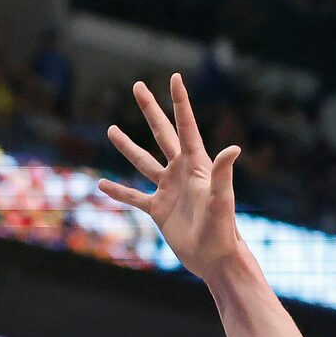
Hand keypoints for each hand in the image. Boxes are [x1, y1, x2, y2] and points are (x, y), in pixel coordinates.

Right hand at [99, 74, 246, 281]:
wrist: (214, 258)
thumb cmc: (223, 229)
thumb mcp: (222, 200)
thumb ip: (224, 174)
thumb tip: (233, 149)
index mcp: (196, 164)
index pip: (186, 126)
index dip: (180, 102)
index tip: (174, 77)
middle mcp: (181, 172)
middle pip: (162, 134)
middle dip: (150, 110)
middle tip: (137, 86)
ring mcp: (168, 189)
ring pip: (143, 162)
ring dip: (127, 146)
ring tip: (111, 129)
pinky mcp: (158, 209)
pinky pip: (134, 197)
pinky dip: (118, 192)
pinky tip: (102, 185)